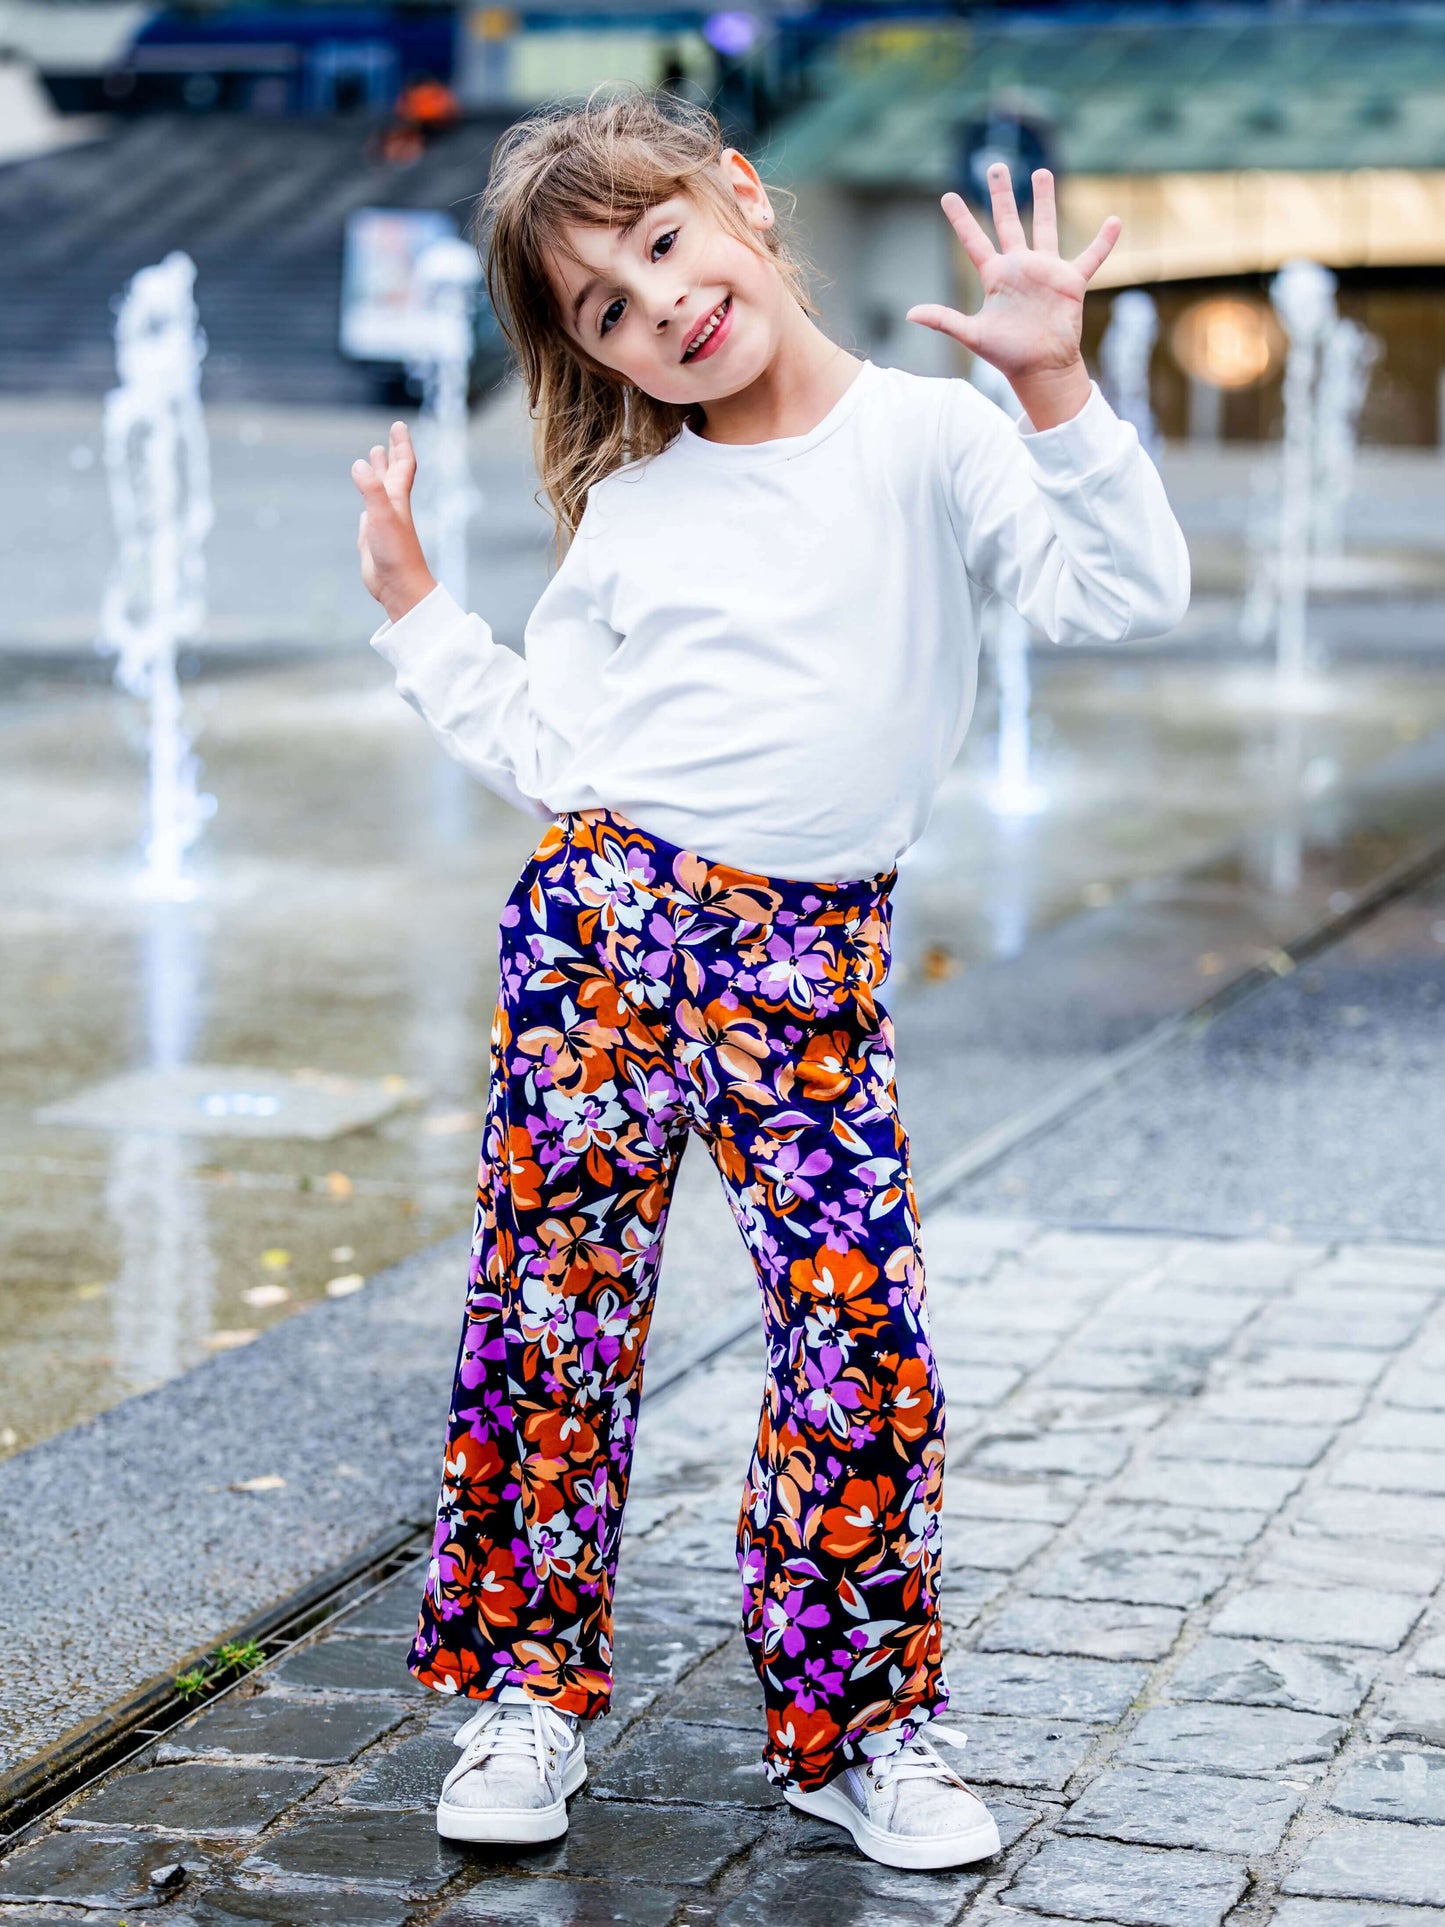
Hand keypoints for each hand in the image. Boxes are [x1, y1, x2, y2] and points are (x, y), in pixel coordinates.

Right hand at [352, 421, 435, 623]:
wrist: (398, 587)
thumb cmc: (395, 553)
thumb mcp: (381, 516)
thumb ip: (371, 490)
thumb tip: (359, 464)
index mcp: (397, 498)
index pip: (403, 465)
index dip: (401, 444)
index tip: (398, 425)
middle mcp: (392, 507)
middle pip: (392, 474)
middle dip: (390, 455)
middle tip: (388, 438)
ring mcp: (382, 522)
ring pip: (380, 491)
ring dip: (377, 474)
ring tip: (372, 459)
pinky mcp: (373, 536)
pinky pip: (370, 511)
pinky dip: (368, 499)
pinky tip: (366, 499)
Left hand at [906, 166, 1119, 429]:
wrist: (1041, 369)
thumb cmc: (1007, 355)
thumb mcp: (973, 335)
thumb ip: (944, 320)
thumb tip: (909, 314)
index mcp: (995, 276)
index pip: (974, 241)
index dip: (961, 219)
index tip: (947, 196)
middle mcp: (1019, 267)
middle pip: (1008, 222)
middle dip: (1001, 194)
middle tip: (995, 166)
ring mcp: (1045, 271)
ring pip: (1045, 226)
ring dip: (1044, 200)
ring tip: (1041, 172)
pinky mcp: (1070, 282)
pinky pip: (1091, 257)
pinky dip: (1104, 241)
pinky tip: (1115, 221)